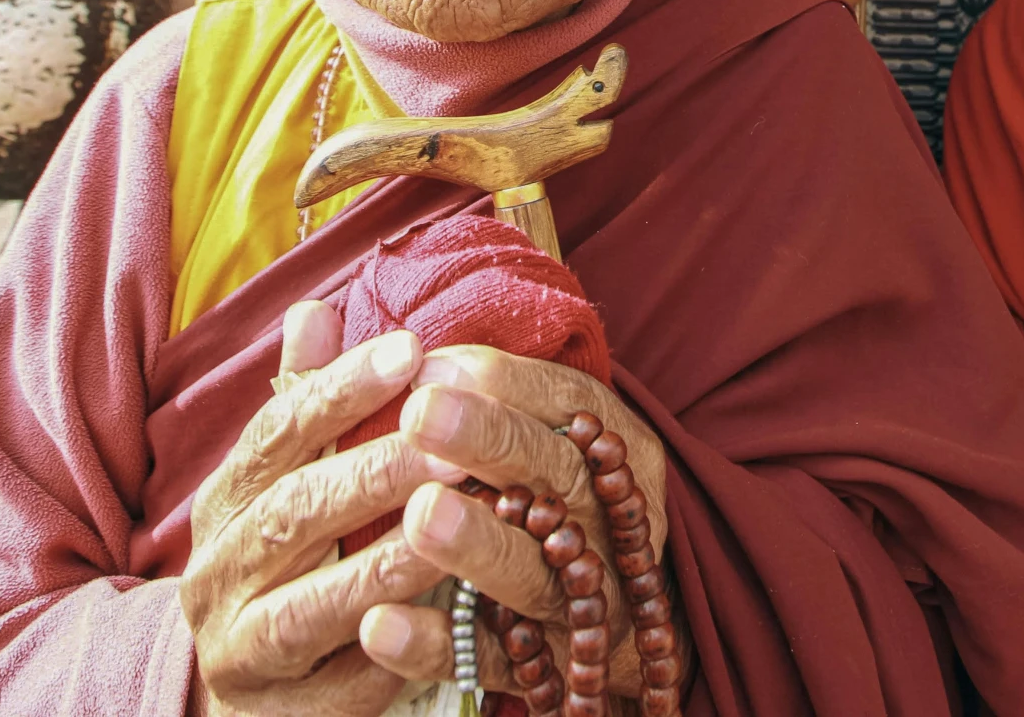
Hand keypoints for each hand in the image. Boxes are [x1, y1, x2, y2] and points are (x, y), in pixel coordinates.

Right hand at [182, 303, 461, 716]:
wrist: (241, 694)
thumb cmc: (283, 560)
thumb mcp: (283, 482)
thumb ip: (303, 402)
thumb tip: (313, 307)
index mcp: (227, 504)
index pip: (276, 433)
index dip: (339, 390)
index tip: (410, 349)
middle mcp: (220, 576)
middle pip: (293, 516)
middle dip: (374, 474)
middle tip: (452, 442)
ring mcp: (245, 652)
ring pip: (309, 608)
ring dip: (381, 564)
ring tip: (448, 526)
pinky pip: (341, 688)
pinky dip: (390, 656)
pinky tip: (443, 623)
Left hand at [353, 346, 677, 701]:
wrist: (644, 622)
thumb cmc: (572, 502)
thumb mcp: (566, 437)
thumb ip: (509, 398)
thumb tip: (419, 356)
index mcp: (617, 447)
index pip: (570, 401)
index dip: (503, 381)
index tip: (431, 364)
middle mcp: (610, 519)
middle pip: (557, 475)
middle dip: (491, 440)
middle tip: (421, 412)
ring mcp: (584, 598)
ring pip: (532, 571)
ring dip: (475, 544)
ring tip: (419, 514)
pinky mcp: (548, 668)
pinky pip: (490, 659)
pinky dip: (434, 643)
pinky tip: (379, 625)